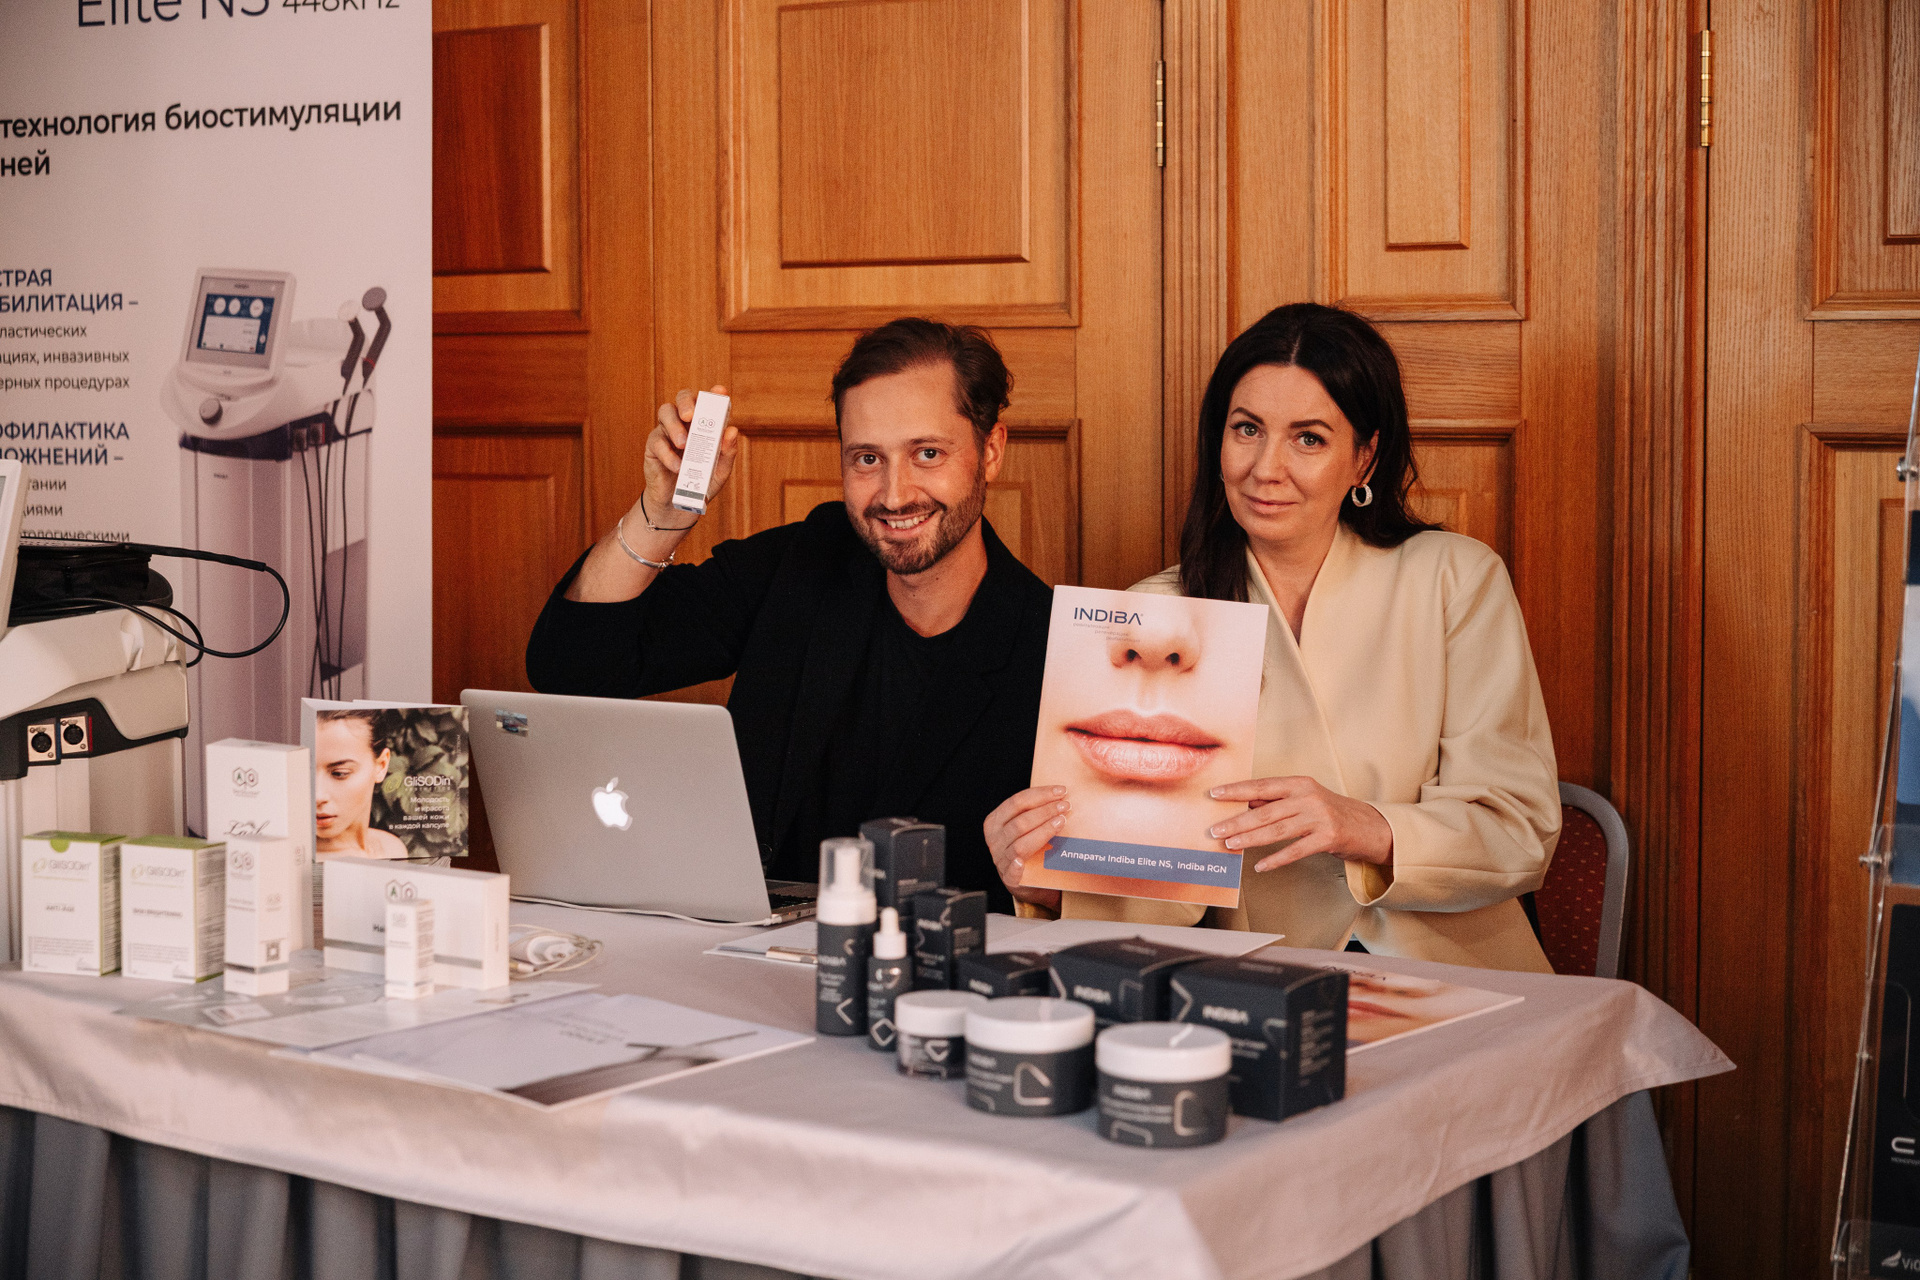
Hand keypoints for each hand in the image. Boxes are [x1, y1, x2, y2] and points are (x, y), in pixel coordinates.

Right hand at [644, 385, 739, 518]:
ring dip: (675, 426)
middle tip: (691, 416)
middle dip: (687, 402)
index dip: (714, 394)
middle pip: (682, 398)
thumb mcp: (719, 471)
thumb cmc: (701, 483)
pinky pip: (657, 441)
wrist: (678, 505)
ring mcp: (667, 432)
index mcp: (704, 424)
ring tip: (684, 444)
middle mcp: (685, 423)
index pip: (708, 403)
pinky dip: (668, 454)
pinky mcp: (653, 447)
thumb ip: (727, 452)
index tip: (720, 391)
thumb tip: (732, 430)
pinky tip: (678, 467)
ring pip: (665, 412)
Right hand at [984, 786, 1067, 910]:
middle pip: (1020, 822)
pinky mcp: (1009, 879)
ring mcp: (1001, 860)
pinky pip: (1011, 872)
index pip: (1016, 802)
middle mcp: (995, 840)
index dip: (1040, 794)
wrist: (1028, 882)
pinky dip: (1016, 867)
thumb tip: (1062, 795)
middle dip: (1045, 811)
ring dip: (1043, 831)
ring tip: (1061, 822)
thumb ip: (1037, 812)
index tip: (1061, 791)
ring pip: (1020, 844)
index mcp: (996, 821)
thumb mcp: (1027, 826)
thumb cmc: (1031, 847)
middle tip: (1065, 807)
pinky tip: (1021, 862)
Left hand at [1207, 777, 1393, 872]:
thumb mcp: (1303, 799)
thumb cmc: (1328, 812)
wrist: (1368, 826)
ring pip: (1277, 830)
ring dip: (1250, 839)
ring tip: (1229, 845)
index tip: (1213, 794)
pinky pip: (1296, 850)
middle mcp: (1308, 797)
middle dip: (1237, 821)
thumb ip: (1275, 802)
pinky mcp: (1328, 837)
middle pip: (1265, 811)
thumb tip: (1240, 805)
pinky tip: (1260, 866)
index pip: (1261, 786)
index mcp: (1298, 783)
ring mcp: (1319, 817)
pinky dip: (1276, 859)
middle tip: (1214, 829)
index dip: (1236, 790)